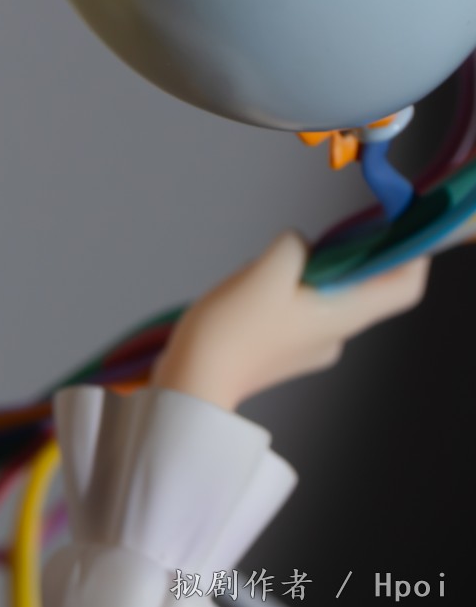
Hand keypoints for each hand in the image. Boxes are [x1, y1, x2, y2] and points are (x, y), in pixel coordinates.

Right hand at [149, 232, 427, 411]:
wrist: (194, 379)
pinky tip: (249, 289)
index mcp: (345, 315)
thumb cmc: (233, 329)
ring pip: (324, 294)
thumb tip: (299, 245)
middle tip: (312, 237)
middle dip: (338, 255)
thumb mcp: (266, 270)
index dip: (412, 255)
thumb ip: (293, 246)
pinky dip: (284, 290)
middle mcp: (337, 334)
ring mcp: (311, 345)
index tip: (398, 226)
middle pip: (361, 286)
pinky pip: (299, 309)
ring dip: (302, 272)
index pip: (404, 287)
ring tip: (261, 270)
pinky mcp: (285, 348)